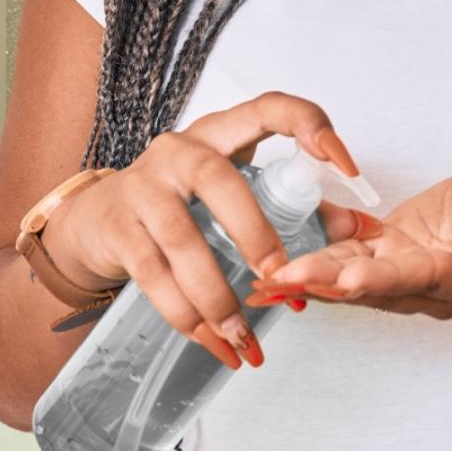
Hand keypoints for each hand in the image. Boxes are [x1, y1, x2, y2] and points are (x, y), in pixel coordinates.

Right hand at [37, 92, 378, 370]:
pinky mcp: (118, 229)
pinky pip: (154, 277)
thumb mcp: (232, 194)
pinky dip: (186, 316)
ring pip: (184, 242)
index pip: (268, 109)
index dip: (309, 127)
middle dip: (255, 233)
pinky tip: (212, 342)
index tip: (345, 167)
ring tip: (245, 337)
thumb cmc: (179, 205)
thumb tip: (358, 230)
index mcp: (220, 133)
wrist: (93, 222)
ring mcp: (143, 188)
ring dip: (218, 296)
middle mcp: (179, 151)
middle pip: (219, 180)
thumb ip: (295, 207)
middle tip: (280, 278)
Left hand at [247, 154, 451, 318]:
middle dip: (330, 284)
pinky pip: (350, 261)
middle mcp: (436, 287)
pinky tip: (282, 264)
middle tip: (287, 279)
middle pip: (379, 287)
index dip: (386, 278)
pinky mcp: (390, 256)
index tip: (351, 278)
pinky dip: (317, 261)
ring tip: (271, 279)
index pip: (424, 278)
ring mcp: (410, 274)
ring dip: (314, 278)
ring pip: (357, 280)